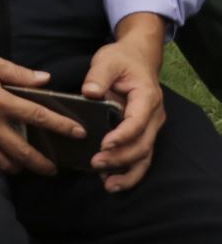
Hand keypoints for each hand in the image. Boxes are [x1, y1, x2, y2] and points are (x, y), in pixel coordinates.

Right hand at [0, 39, 82, 175]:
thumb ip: (18, 73)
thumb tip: (45, 80)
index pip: (37, 116)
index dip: (60, 126)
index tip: (78, 133)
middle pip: (22, 152)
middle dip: (43, 164)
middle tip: (56, 168)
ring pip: (3, 161)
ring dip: (21, 167)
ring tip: (33, 166)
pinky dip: (1, 160)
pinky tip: (8, 157)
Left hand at [83, 12, 165, 191]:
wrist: (138, 59)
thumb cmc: (122, 60)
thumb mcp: (107, 61)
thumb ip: (97, 76)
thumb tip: (90, 92)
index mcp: (146, 98)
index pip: (137, 122)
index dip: (122, 136)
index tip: (104, 144)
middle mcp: (153, 116)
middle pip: (142, 144)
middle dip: (120, 158)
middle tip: (96, 164)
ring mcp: (150, 127)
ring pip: (144, 156)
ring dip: (128, 172)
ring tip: (107, 184)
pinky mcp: (143, 133)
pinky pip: (140, 156)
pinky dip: (129, 170)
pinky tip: (111, 180)